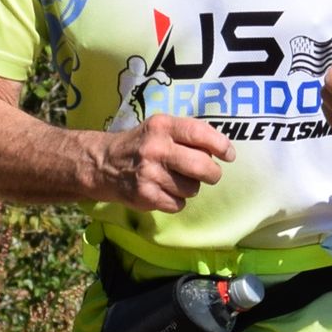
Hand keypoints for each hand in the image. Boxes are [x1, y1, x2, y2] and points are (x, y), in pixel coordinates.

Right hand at [90, 116, 232, 210]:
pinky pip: (178, 204)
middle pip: (202, 166)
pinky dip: (175, 201)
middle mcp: (156, 149)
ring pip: (192, 189)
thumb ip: (188, 134)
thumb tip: (221, 150)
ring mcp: (149, 174)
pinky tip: (163, 191)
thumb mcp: (160, 129)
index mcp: (162, 126)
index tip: (229, 155)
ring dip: (190, 188)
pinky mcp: (145, 196)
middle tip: (210, 174)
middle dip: (213, 173)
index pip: (200, 133)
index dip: (220, 145)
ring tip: (175, 180)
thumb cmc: (141, 145)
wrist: (103, 164)